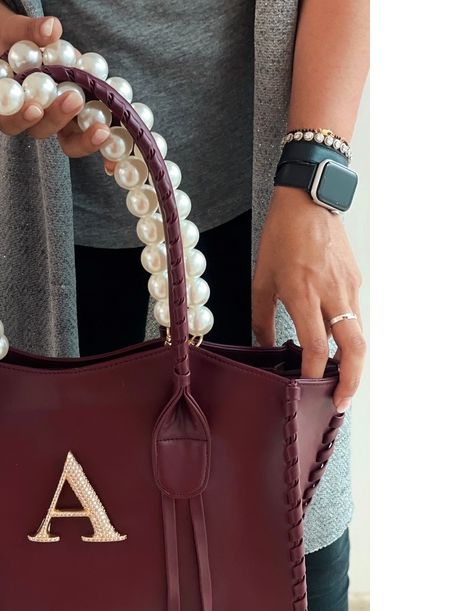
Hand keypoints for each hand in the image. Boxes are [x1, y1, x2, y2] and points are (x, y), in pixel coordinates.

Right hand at [0, 16, 112, 157]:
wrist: (35, 50)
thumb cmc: (19, 42)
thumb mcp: (19, 33)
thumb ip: (32, 32)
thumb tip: (51, 28)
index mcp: (11, 103)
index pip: (9, 119)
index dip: (21, 118)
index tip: (35, 108)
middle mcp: (35, 120)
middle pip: (41, 131)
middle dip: (57, 118)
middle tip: (74, 98)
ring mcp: (60, 124)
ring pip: (69, 141)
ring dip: (85, 139)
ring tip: (104, 130)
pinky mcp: (81, 123)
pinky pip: (93, 137)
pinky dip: (105, 147)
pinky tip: (115, 156)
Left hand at [251, 186, 365, 412]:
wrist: (309, 200)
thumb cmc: (281, 238)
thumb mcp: (262, 279)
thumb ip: (261, 318)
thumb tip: (264, 347)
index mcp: (303, 293)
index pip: (317, 346)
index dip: (314, 374)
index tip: (307, 390)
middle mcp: (332, 293)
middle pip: (354, 348)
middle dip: (350, 381)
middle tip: (338, 403)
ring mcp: (348, 287)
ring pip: (357, 334)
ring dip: (349, 363)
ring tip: (335, 382)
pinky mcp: (355, 281)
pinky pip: (353, 316)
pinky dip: (345, 338)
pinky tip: (332, 348)